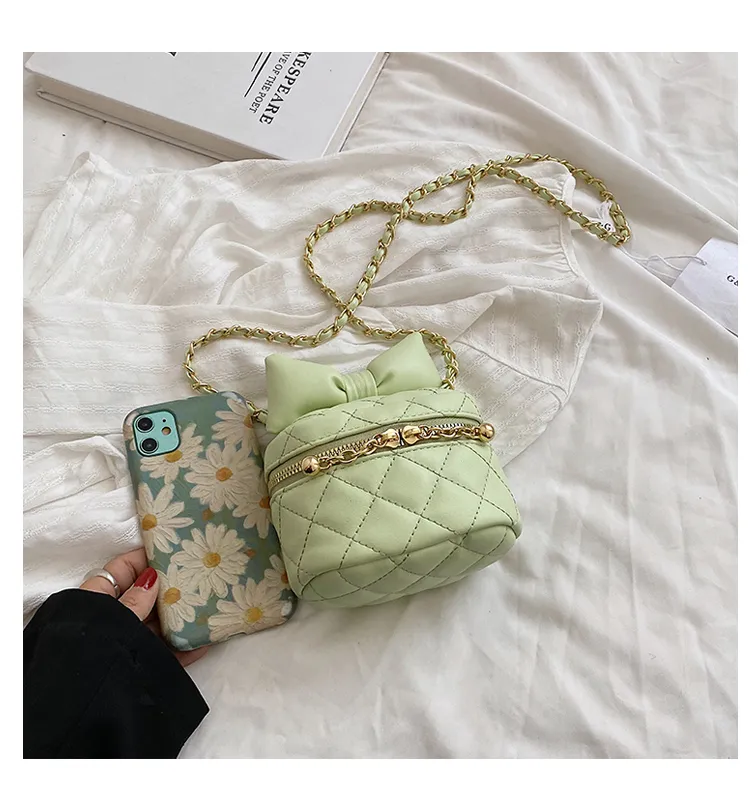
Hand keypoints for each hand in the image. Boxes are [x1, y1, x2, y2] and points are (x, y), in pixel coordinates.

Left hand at [80, 548, 208, 667]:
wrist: (81, 705)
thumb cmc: (91, 651)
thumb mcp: (114, 619)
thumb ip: (135, 601)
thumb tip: (153, 578)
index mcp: (96, 602)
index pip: (121, 570)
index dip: (145, 558)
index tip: (172, 550)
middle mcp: (110, 622)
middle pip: (143, 598)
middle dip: (169, 589)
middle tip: (198, 577)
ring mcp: (124, 646)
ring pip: (155, 626)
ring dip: (179, 618)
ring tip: (207, 607)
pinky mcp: (136, 670)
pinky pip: (162, 654)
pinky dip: (182, 649)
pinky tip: (202, 643)